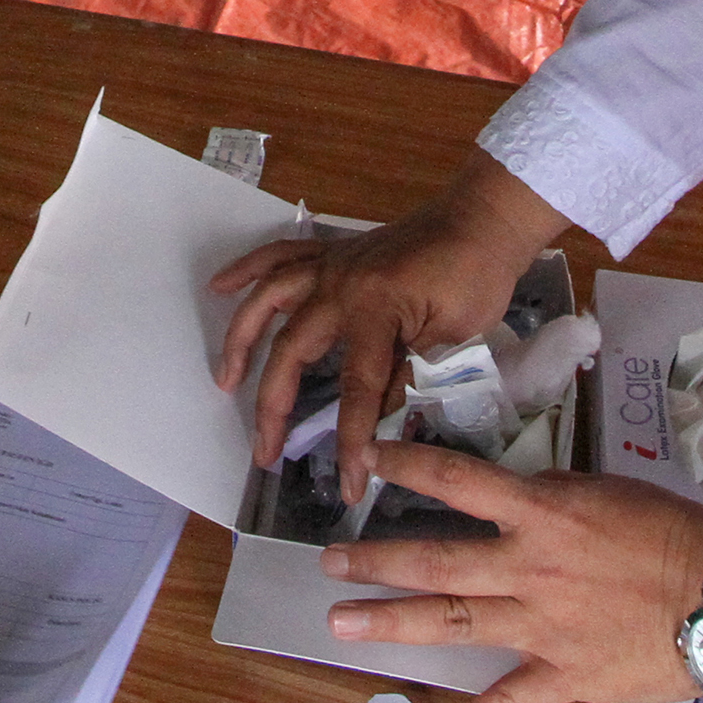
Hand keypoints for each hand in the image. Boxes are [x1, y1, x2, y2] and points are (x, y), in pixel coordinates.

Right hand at [208, 151, 564, 494]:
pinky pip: (279, 255)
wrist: (483, 218)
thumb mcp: (453, 337)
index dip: (352, 440)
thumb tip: (381, 423)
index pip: (357, 389)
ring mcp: (332, 265)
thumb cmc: (477, 276)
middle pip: (292, 350)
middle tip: (263, 452)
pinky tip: (218, 288)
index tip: (351, 483)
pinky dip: (246, 270)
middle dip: (273, 406)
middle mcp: (341, 285)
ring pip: (269, 300)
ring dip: (241, 340)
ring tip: (225, 380)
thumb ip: (409, 376)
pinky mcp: (333, 253)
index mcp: (377, 309)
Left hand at [319, 443, 702, 702]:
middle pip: (436, 559)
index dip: (410, 463)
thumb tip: (517, 497)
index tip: (372, 458)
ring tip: (339, 623)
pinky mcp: (561, 675)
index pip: (460, 479)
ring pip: (452, 621)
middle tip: (329, 562)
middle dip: (377, 559)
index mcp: (543, 512)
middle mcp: (529, 566)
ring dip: (391, 623)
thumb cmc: (678, 534)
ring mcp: (539, 624)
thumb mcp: (610, 492)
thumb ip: (555, 498)